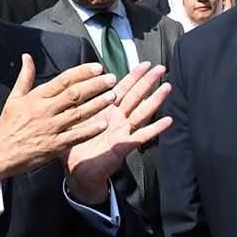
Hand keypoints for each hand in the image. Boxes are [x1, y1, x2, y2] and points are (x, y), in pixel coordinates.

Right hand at [0, 57, 116, 185]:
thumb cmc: (7, 125)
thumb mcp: (14, 98)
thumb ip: (25, 76)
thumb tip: (27, 56)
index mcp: (36, 98)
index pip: (63, 80)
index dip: (82, 72)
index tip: (97, 67)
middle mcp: (45, 111)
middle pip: (74, 94)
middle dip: (95, 85)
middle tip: (111, 79)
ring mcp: (50, 129)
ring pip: (78, 114)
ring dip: (98, 104)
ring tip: (113, 96)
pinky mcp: (54, 146)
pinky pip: (76, 136)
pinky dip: (90, 130)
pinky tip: (103, 124)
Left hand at [64, 62, 172, 202]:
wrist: (78, 172)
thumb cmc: (76, 147)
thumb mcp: (73, 121)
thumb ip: (75, 105)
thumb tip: (69, 85)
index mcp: (107, 111)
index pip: (122, 89)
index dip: (133, 76)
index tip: (143, 64)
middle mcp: (118, 119)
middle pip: (136, 96)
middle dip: (148, 82)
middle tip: (161, 68)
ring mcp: (123, 132)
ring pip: (142, 112)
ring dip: (155, 100)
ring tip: (167, 87)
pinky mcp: (124, 146)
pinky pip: (142, 136)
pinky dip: (155, 129)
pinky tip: (167, 120)